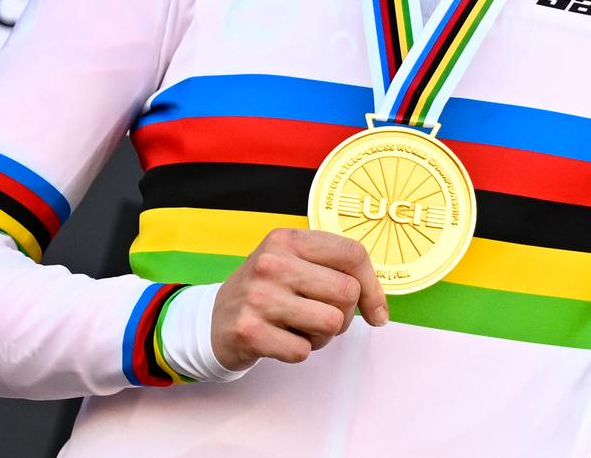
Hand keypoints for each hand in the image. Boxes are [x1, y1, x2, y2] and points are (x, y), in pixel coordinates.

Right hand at [211, 228, 388, 371]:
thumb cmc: (266, 292)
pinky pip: (304, 351)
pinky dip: (299, 351)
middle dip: (345, 315)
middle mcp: (272, 263)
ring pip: (331, 323)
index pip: (352, 254)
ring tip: (301, 328)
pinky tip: (280, 340)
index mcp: (288, 239)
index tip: (377, 312)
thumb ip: (336, 271)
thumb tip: (380, 310)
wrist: (211, 321)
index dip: (374, 287)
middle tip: (322, 318)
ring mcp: (258, 296)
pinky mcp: (248, 331)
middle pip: (347, 292)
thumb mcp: (295, 264)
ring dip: (323, 336)